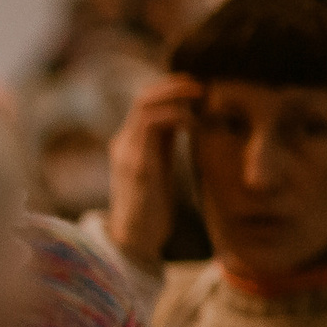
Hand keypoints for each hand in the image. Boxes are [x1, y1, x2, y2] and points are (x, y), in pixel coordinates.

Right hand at [105, 74, 201, 274]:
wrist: (134, 240)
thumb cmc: (152, 207)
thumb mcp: (160, 167)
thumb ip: (166, 143)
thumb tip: (188, 117)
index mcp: (129, 144)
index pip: (145, 102)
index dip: (171, 88)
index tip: (199, 88)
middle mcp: (123, 144)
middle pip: (143, 97)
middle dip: (175, 85)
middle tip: (204, 86)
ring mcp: (127, 153)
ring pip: (146, 106)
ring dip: (177, 96)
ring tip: (203, 97)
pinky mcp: (137, 166)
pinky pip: (153, 126)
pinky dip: (177, 116)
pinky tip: (197, 122)